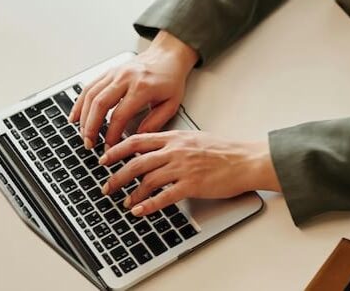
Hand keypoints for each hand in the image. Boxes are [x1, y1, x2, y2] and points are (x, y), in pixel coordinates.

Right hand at [68, 31, 197, 148]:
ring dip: (83, 117)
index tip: (109, 147)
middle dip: (91, 127)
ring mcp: (115, 73)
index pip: (120, 115)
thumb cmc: (171, 79)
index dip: (111, 134)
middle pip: (100, 104)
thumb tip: (137, 138)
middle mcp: (126, 78)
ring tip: (83, 134)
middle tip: (89, 143)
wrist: (168, 55)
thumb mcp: (171, 104)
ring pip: (91, 95)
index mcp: (143, 87)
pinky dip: (79, 102)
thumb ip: (155, 122)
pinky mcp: (109, 71)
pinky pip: (89, 86)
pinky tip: (76, 116)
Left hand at [98, 132, 279, 215]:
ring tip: (125, 202)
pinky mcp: (192, 184)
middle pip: (136, 162)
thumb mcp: (195, 138)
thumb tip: (153, 150)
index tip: (104, 158)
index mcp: (175, 138)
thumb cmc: (224, 151)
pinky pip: (164, 196)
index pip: (138, 141)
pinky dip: (148, 205)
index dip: (116, 150)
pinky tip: (140, 211)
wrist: (245, 160)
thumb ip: (173, 143)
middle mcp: (176, 151)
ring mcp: (183, 168)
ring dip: (132, 193)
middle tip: (107, 186)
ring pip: (147, 180)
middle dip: (117, 176)